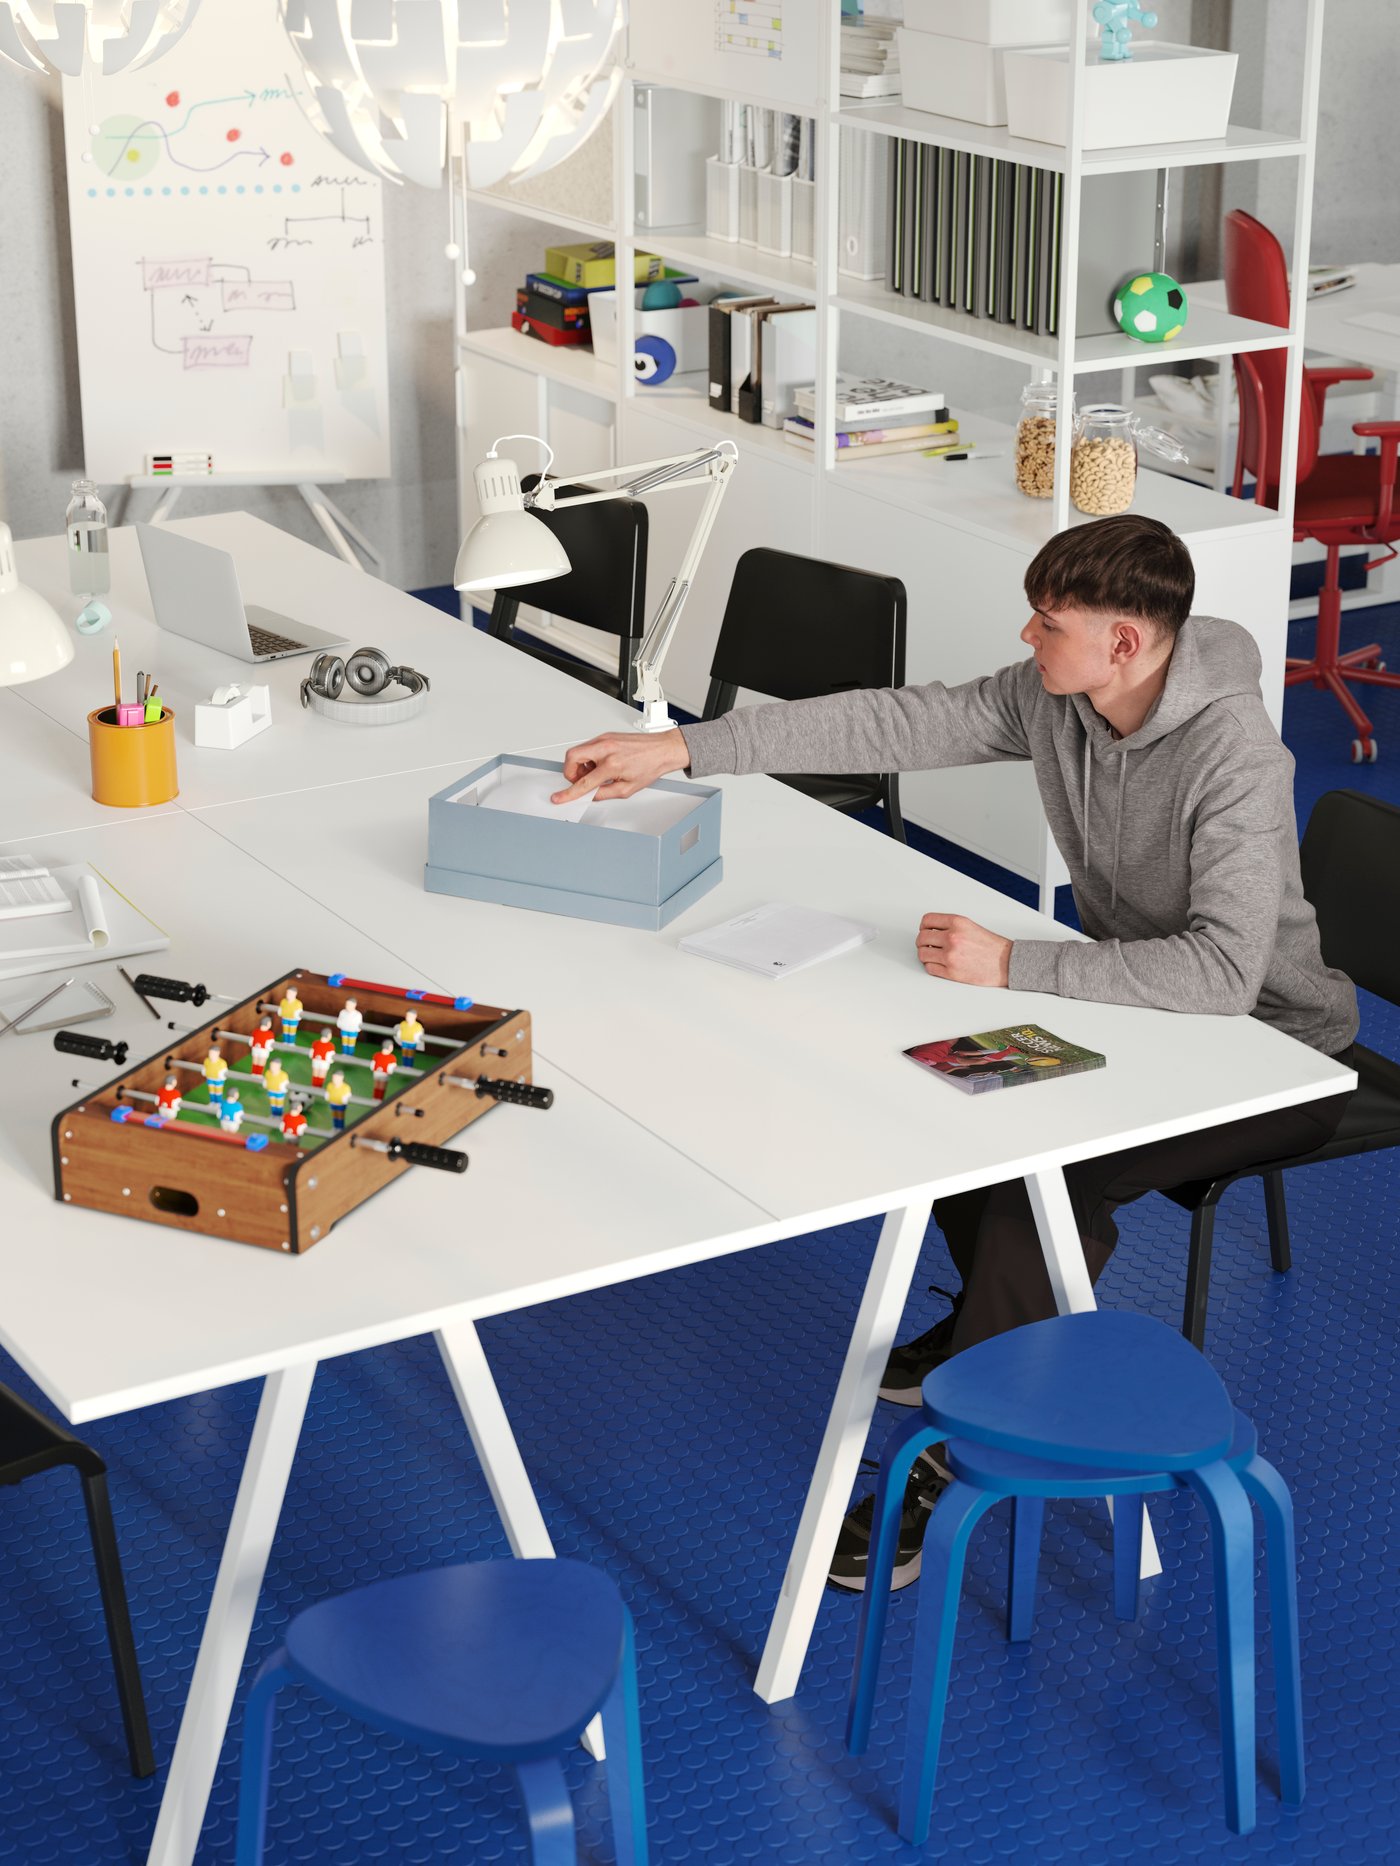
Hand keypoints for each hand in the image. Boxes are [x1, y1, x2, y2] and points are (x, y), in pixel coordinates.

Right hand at [550, 727, 689, 804]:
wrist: (662, 750)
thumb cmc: (650, 765)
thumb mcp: (628, 789)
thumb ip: (604, 794)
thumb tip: (590, 795)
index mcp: (612, 764)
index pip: (584, 782)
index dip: (569, 792)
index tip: (559, 797)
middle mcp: (606, 748)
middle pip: (571, 757)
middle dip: (569, 772)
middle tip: (579, 781)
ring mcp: (605, 739)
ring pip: (577, 750)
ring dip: (579, 765)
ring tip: (594, 774)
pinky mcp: (606, 735)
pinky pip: (587, 747)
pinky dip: (588, 758)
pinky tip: (599, 765)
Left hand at [916, 913, 1011, 986]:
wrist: (1007, 962)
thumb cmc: (992, 946)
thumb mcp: (970, 926)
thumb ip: (950, 926)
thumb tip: (930, 931)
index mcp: (957, 923)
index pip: (927, 921)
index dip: (923, 927)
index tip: (925, 931)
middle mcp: (952, 937)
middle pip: (922, 938)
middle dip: (923, 942)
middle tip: (928, 945)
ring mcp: (950, 956)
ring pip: (922, 954)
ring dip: (926, 955)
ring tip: (934, 956)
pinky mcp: (951, 972)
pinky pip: (930, 968)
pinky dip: (932, 966)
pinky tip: (939, 964)